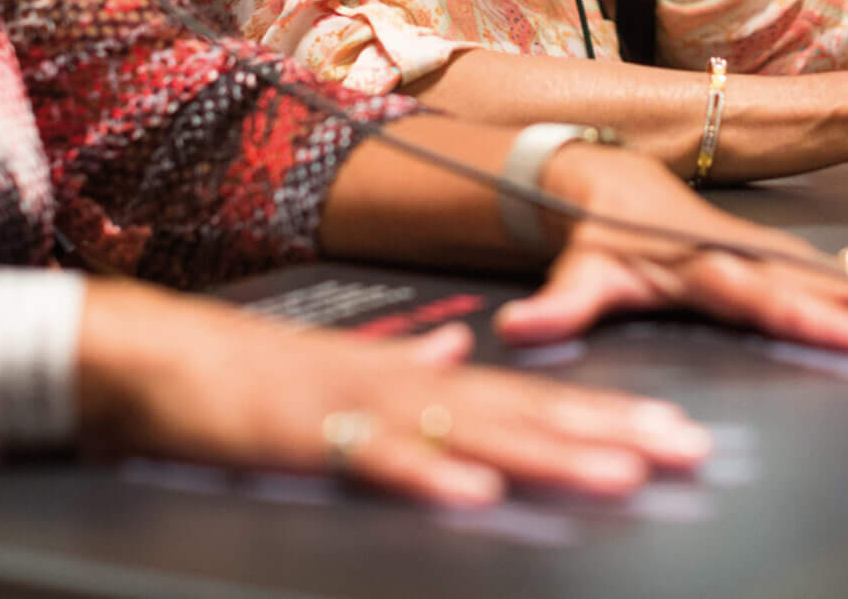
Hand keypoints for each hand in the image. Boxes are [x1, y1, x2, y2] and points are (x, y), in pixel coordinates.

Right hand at [81, 280, 711, 505]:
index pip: (534, 398)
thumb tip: (462, 352)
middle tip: (690, 451)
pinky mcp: (313, 436)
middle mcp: (411, 388)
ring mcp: (365, 409)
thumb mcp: (348, 368)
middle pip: (527, 414)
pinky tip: (479, 496)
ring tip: (620, 473)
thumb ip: (411, 363)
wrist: (158, 357)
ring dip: (549, 454)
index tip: (680, 431)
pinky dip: (430, 477)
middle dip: (612, 434)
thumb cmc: (251, 377)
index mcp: (423, 379)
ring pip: (474, 434)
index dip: (609, 415)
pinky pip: (380, 462)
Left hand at [496, 147, 847, 359]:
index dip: (834, 323)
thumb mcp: (577, 270)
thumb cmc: (596, 232)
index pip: (784, 302)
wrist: (601, 177)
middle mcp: (763, 261)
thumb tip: (523, 326)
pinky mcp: (795, 263)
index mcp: (720, 268)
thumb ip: (561, 304)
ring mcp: (785, 260)